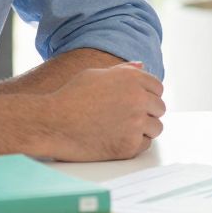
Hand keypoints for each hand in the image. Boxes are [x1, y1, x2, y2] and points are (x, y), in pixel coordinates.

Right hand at [38, 63, 165, 160]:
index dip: (147, 96)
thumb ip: (123, 71)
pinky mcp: (130, 146)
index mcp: (132, 79)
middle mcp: (138, 99)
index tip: (135, 103)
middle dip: (147, 113)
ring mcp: (136, 123)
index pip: (158, 88)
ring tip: (121, 129)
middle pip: (159, 108)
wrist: (52, 124)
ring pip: (156, 128)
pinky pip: (145, 145)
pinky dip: (134, 144)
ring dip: (143, 129)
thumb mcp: (96, 75)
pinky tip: (116, 139)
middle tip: (126, 118)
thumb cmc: (70, 97)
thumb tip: (142, 66)